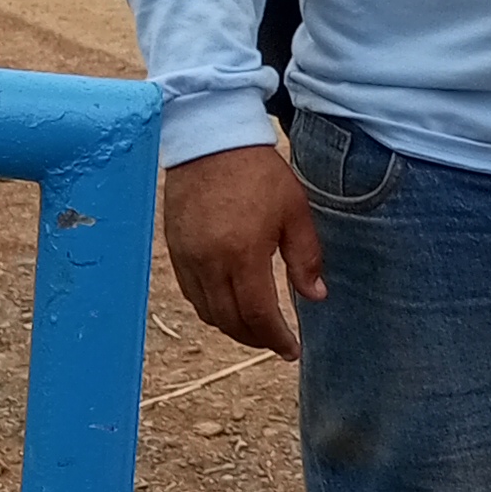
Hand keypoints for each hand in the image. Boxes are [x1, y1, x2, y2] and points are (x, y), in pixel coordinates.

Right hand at [162, 143, 325, 359]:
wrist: (212, 141)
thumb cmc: (259, 173)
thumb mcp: (294, 212)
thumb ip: (305, 258)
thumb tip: (316, 297)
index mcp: (243, 255)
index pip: (258, 315)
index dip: (276, 339)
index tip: (291, 350)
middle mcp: (209, 262)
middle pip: (230, 321)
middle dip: (255, 338)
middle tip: (276, 342)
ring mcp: (187, 258)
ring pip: (207, 312)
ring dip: (232, 327)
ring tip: (256, 327)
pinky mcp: (174, 249)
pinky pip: (191, 293)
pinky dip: (211, 308)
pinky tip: (229, 304)